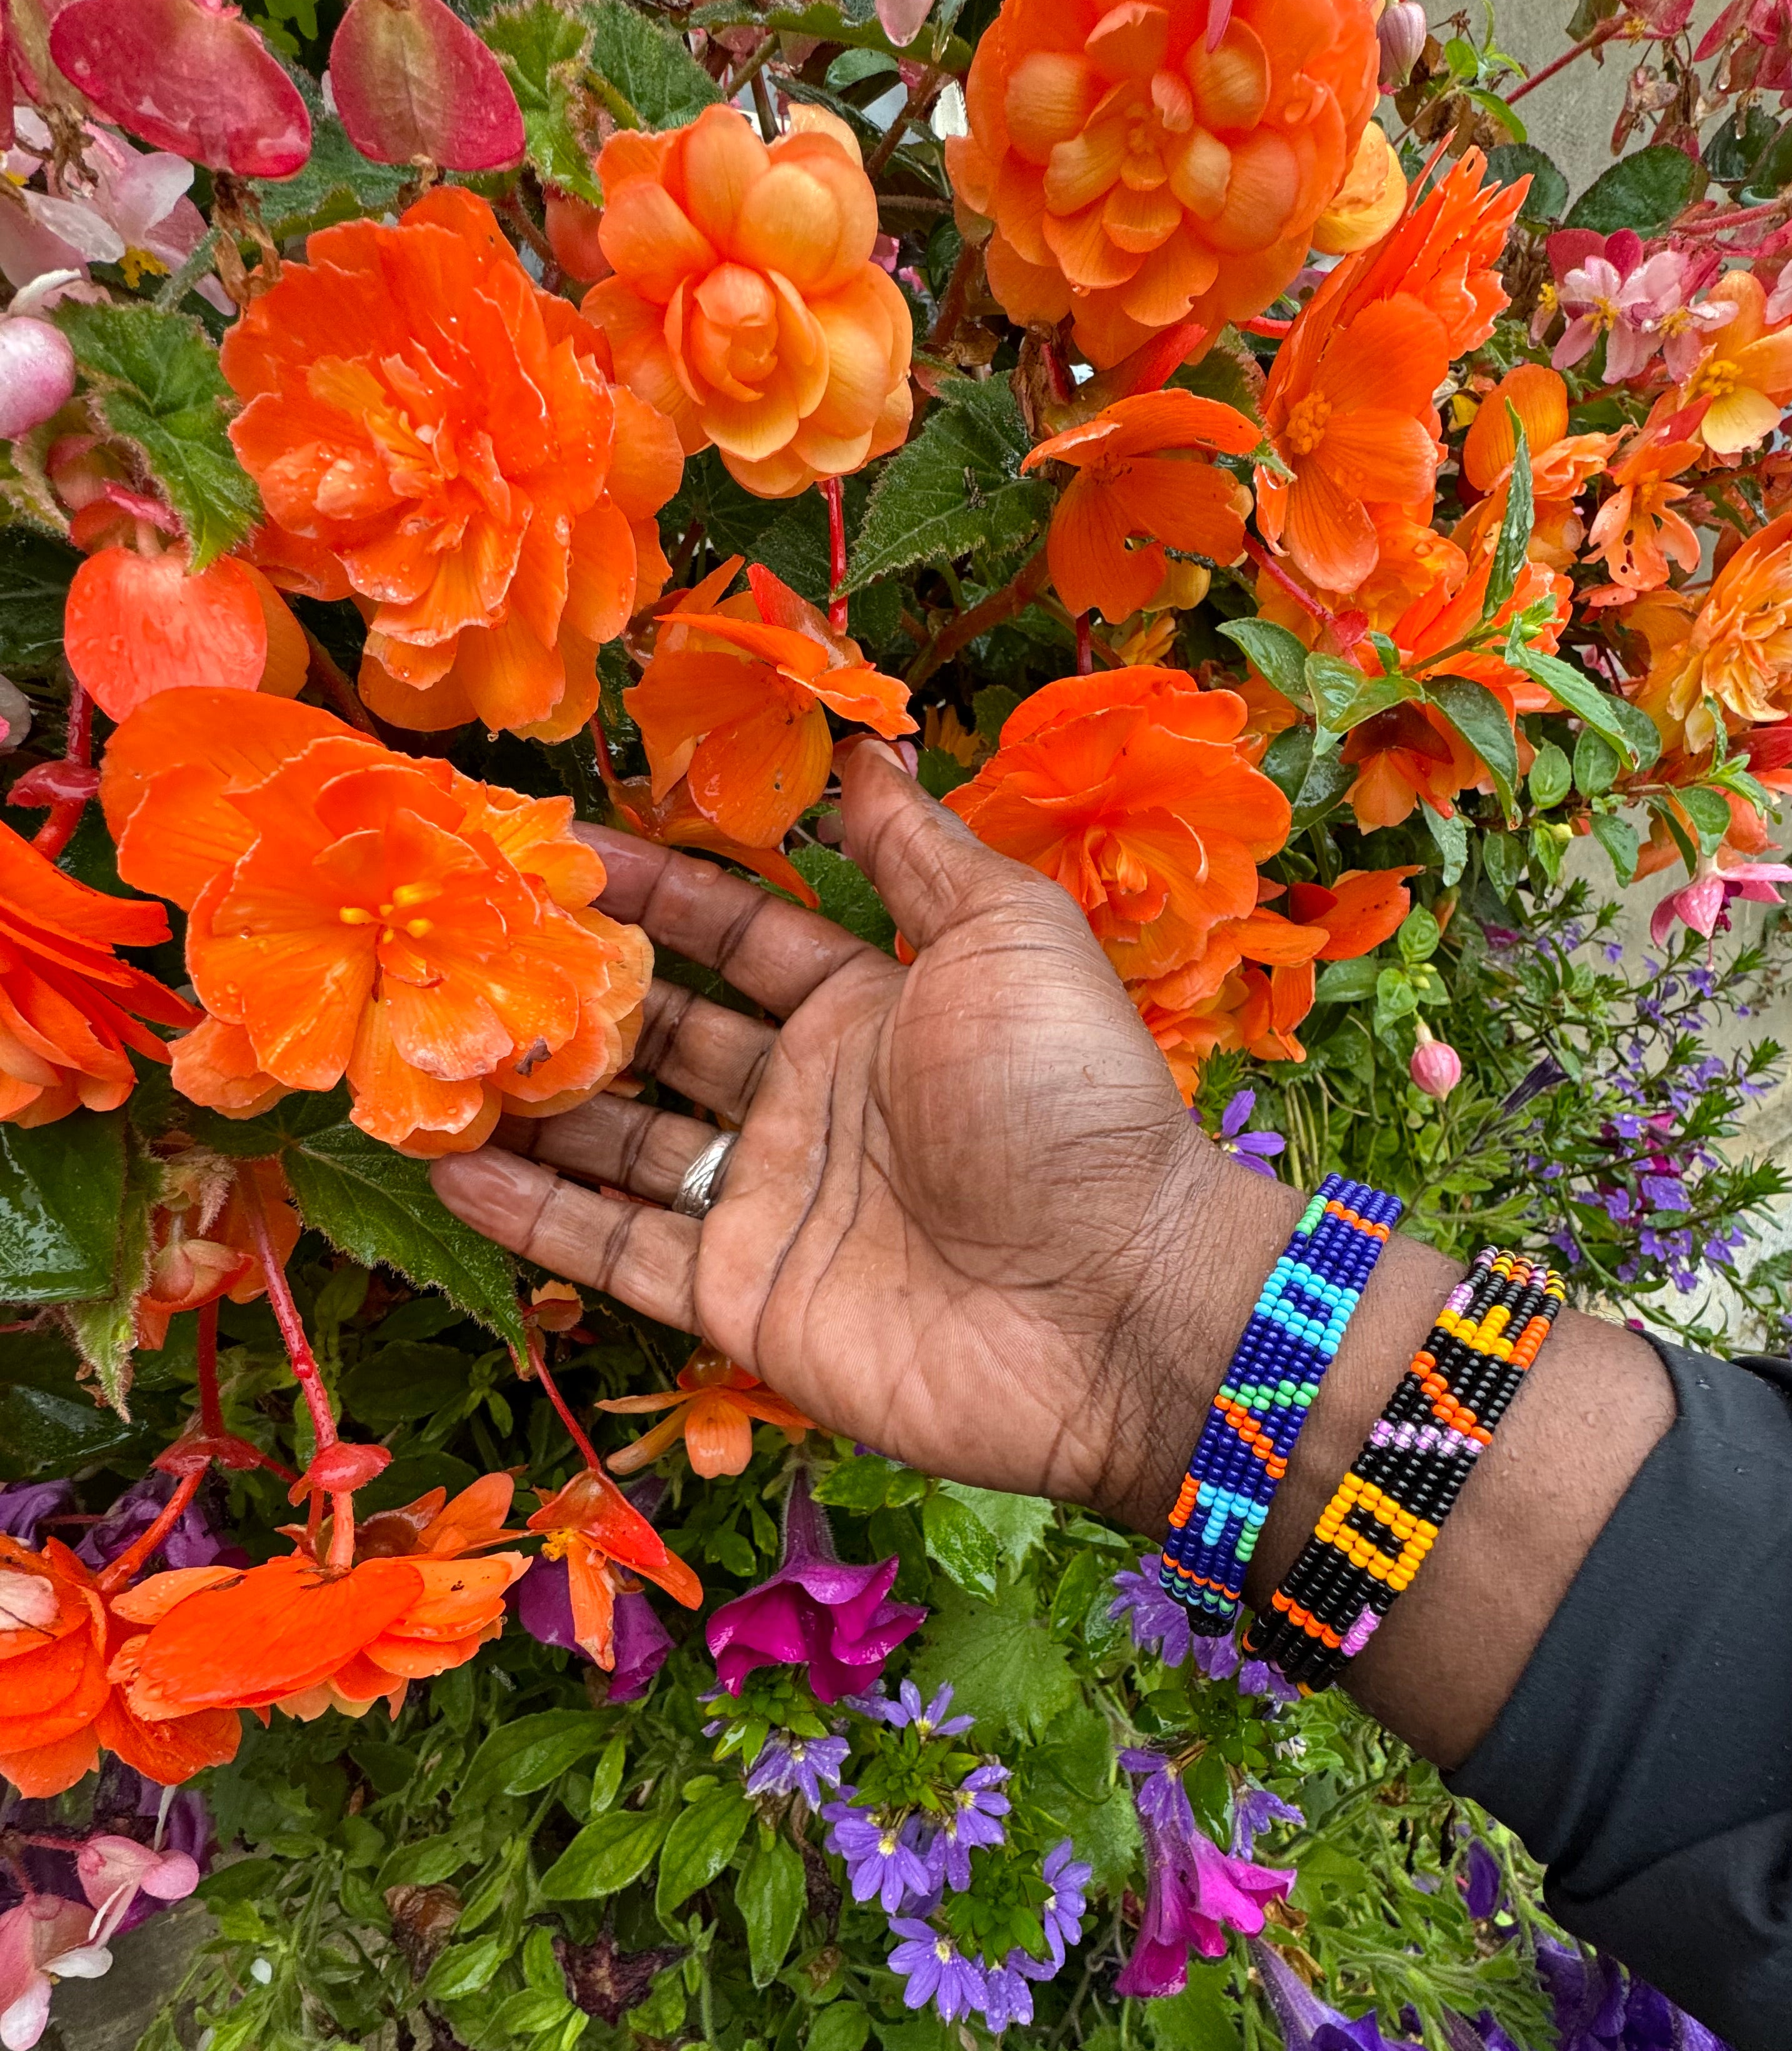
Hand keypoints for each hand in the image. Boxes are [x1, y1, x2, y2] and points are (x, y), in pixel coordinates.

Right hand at [430, 745, 1288, 1534]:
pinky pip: (612, 1247)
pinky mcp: (740, 1299)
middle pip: (661, 1035)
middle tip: (456, 949)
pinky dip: (531, 1214)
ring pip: (618, 1143)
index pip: (734, 933)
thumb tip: (865, 749)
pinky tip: (446, 1170)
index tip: (554, 847)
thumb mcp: (1008, 936)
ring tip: (421, 1057)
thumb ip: (917, 851)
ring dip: (529, 1104)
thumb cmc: (1065, 1099)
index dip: (653, 889)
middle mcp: (808, 1101)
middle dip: (570, 995)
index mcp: (869, 1007)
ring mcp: (768, 1204)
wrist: (1111, 1301)